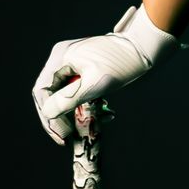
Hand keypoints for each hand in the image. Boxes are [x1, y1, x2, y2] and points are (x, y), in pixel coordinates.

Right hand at [33, 4, 180, 145]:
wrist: (147, 49)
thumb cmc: (123, 62)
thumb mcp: (96, 84)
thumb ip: (69, 99)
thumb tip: (48, 114)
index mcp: (61, 57)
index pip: (42, 90)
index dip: (48, 115)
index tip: (61, 135)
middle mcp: (63, 60)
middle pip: (50, 94)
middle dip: (60, 117)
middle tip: (69, 138)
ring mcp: (74, 66)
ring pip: (65, 96)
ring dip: (76, 114)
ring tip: (90, 126)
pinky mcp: (87, 72)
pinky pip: (79, 93)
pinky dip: (88, 107)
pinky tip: (106, 114)